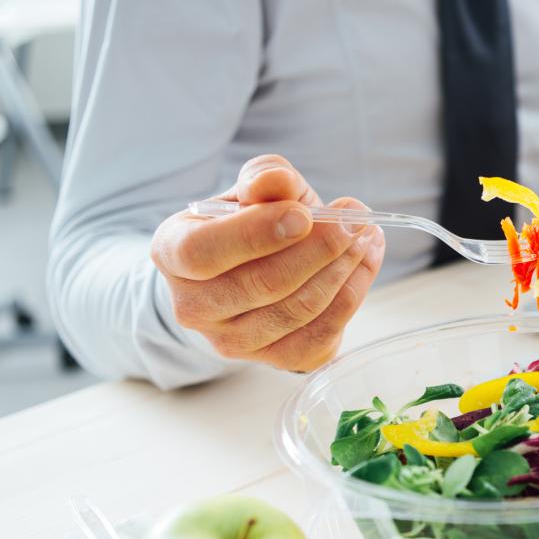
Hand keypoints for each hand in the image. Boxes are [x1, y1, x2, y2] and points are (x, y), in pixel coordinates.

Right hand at [151, 154, 384, 371]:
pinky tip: (364, 262)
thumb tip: (277, 180)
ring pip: (298, 309)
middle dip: (320, 248)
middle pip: (263, 284)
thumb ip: (266, 178)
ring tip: (365, 235)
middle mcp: (194, 306)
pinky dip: (352, 294)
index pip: (203, 251)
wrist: (251, 272)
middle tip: (355, 218)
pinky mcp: (274, 360)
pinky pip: (321, 333)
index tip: (305, 214)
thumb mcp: (254, 191)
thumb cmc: (250, 223)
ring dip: (343, 269)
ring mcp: (231, 342)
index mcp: (173, 253)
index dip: (257, 234)